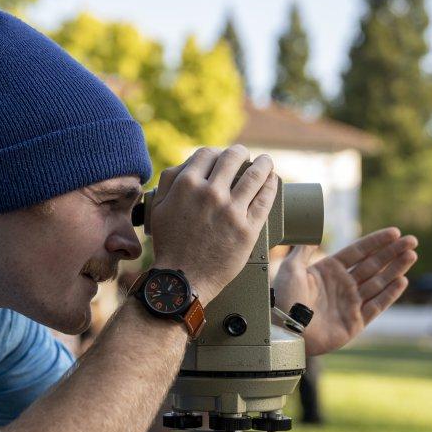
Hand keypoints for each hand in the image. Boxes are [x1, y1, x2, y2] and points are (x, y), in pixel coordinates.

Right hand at [150, 145, 277, 304]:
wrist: (183, 279)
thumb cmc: (170, 245)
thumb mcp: (159, 208)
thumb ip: (170, 182)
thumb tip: (186, 164)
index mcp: (186, 185)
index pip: (207, 154)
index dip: (217, 152)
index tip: (223, 156)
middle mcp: (210, 193)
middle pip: (233, 158)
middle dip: (241, 153)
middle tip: (246, 156)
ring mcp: (231, 211)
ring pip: (255, 175)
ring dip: (263, 164)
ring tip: (266, 162)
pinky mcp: (248, 228)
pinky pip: (265, 199)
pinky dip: (271, 185)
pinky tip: (272, 180)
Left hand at [273, 228, 417, 355]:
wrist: (285, 330)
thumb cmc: (284, 299)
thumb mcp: (291, 268)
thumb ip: (303, 250)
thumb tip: (311, 234)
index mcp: (328, 270)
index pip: (358, 252)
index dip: (376, 242)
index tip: (394, 232)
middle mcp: (342, 285)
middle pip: (373, 265)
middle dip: (392, 253)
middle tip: (412, 241)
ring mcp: (350, 303)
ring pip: (378, 282)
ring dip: (395, 269)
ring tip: (411, 255)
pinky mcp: (355, 322)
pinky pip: (376, 306)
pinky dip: (389, 294)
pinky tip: (402, 281)